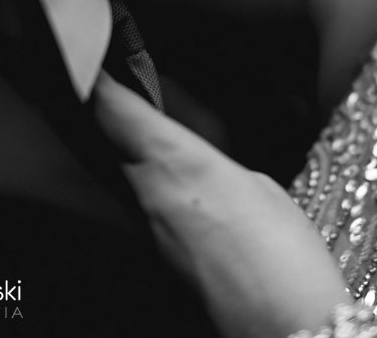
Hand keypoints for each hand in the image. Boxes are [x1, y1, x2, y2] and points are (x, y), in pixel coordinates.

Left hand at [94, 73, 350, 337]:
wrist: (286, 328)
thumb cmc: (287, 255)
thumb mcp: (261, 188)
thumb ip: (218, 167)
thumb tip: (199, 167)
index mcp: (177, 163)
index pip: (114, 112)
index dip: (96, 82)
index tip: (89, 64)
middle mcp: (149, 196)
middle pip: (108, 145)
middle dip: (107, 118)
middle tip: (116, 92)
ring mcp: (148, 233)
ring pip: (124, 178)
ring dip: (129, 154)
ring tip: (151, 137)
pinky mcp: (158, 262)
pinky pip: (144, 212)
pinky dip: (149, 191)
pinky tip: (179, 191)